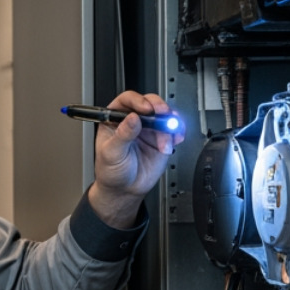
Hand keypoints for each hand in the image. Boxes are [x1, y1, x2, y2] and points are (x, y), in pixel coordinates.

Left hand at [87, 90, 183, 226]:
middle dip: (159, 107)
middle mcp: (133, 120)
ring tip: (170, 135)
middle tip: (164, 115)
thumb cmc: (111, 171)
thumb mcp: (112, 154)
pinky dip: (178, 132)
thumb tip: (132, 118)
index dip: (138, 101)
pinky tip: (176, 139)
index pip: (127, 100)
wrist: (125, 189)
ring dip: (170, 122)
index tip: (146, 109)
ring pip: (164, 115)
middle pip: (149, 103)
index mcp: (114, 119)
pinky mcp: (162, 139)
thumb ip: (122, 135)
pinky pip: (174, 129)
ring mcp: (149, 129)